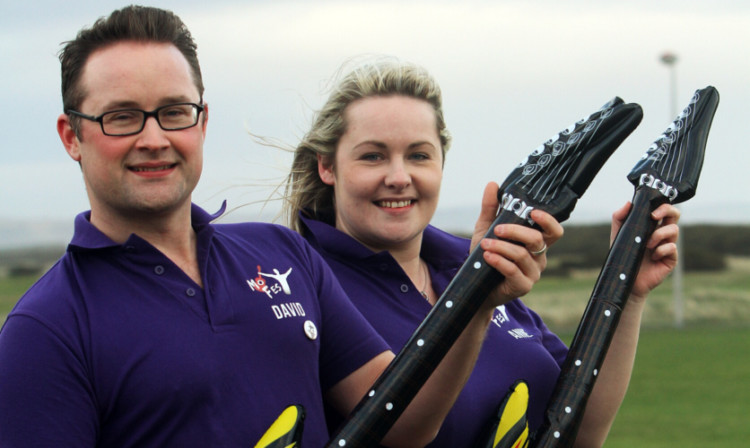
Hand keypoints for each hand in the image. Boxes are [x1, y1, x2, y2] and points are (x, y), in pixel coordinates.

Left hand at [471, 182, 563, 306]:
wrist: (476, 286)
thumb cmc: (486, 256)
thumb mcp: (486, 229)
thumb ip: (491, 208)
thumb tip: (493, 184)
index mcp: (535, 242)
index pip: (553, 231)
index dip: (548, 221)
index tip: (533, 212)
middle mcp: (539, 257)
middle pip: (537, 240)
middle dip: (516, 232)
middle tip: (497, 230)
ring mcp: (533, 273)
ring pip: (522, 255)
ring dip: (501, 247)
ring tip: (485, 244)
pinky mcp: (523, 286)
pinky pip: (513, 271)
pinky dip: (499, 261)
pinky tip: (487, 256)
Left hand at [611, 202, 679, 300]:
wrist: (625, 278)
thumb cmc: (624, 255)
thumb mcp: (618, 235)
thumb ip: (620, 218)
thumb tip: (629, 203)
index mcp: (652, 226)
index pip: (664, 210)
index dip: (662, 206)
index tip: (651, 211)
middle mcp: (662, 234)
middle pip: (675, 215)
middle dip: (667, 211)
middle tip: (654, 217)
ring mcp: (668, 246)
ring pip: (674, 230)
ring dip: (659, 234)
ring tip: (647, 244)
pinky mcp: (671, 259)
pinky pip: (672, 247)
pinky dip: (661, 249)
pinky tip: (653, 256)